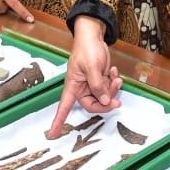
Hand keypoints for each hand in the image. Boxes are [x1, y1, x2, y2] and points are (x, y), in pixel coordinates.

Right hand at [47, 16, 121, 137]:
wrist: (93, 36)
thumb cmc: (86, 48)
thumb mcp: (91, 66)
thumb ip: (98, 85)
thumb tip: (104, 101)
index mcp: (73, 86)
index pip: (64, 106)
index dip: (58, 120)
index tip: (52, 133)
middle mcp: (81, 88)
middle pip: (94, 105)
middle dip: (106, 102)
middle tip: (117, 99)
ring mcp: (91, 85)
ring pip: (104, 97)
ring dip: (112, 89)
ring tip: (116, 77)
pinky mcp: (100, 80)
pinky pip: (108, 88)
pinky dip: (113, 82)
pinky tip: (114, 71)